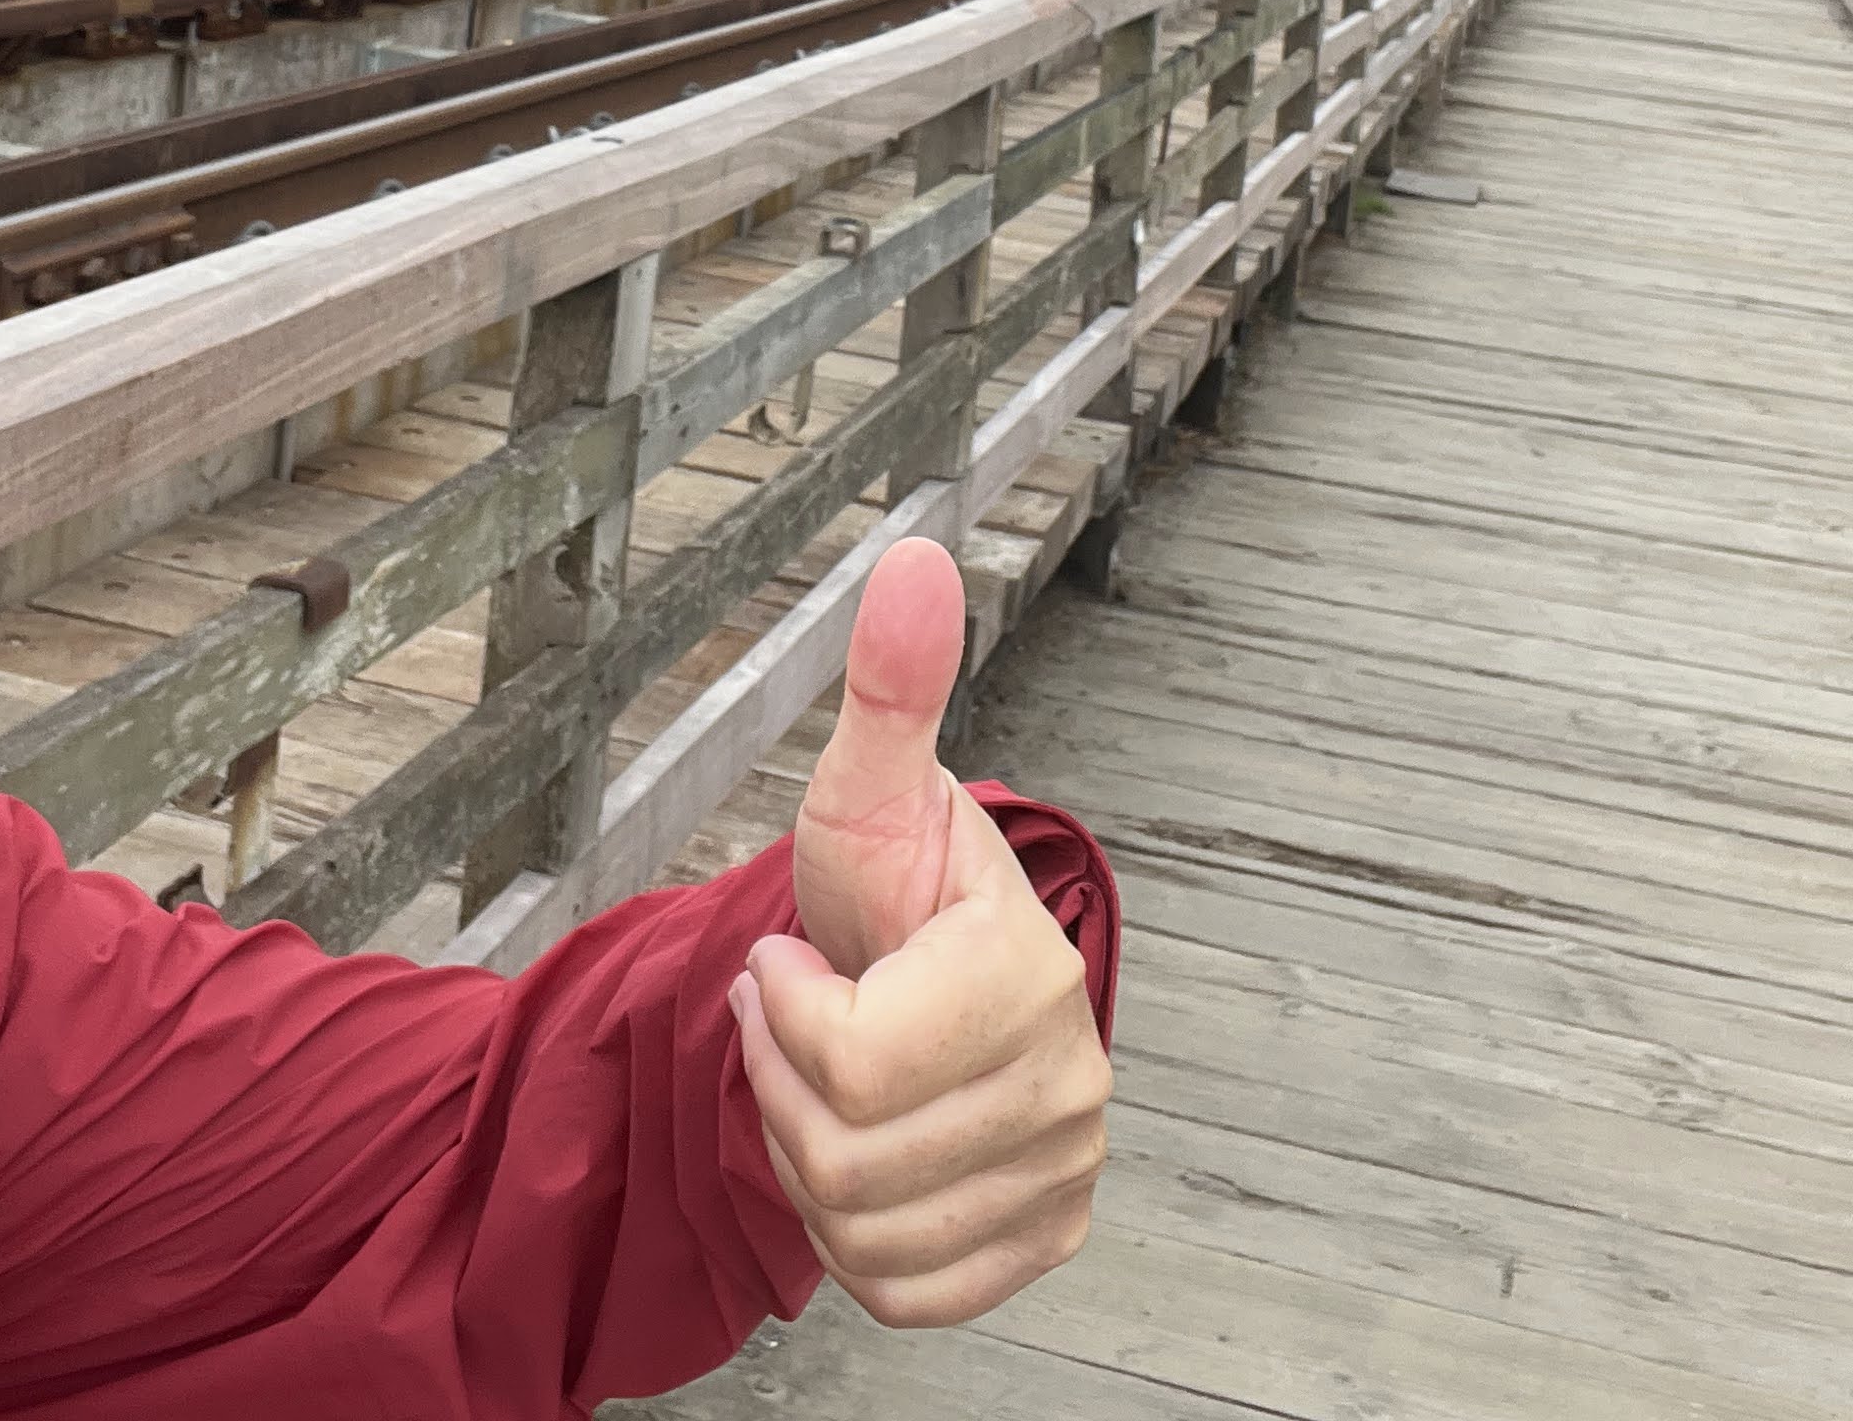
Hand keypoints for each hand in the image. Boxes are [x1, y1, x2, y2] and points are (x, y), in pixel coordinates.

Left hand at [732, 536, 1111, 1328]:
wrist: (919, 969)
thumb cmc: (886, 882)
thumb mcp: (865, 787)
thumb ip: (892, 687)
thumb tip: (915, 560)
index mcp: (1027, 970)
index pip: (853, 1060)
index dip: (785, 1011)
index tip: (795, 960)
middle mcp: (1069, 1077)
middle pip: (848, 1155)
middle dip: (783, 1088)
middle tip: (798, 1022)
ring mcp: (1064, 1165)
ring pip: (865, 1233)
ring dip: (810, 1162)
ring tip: (830, 1082)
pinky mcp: (1042, 1236)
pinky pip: (907, 1293)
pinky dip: (855, 1241)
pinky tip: (863, 1152)